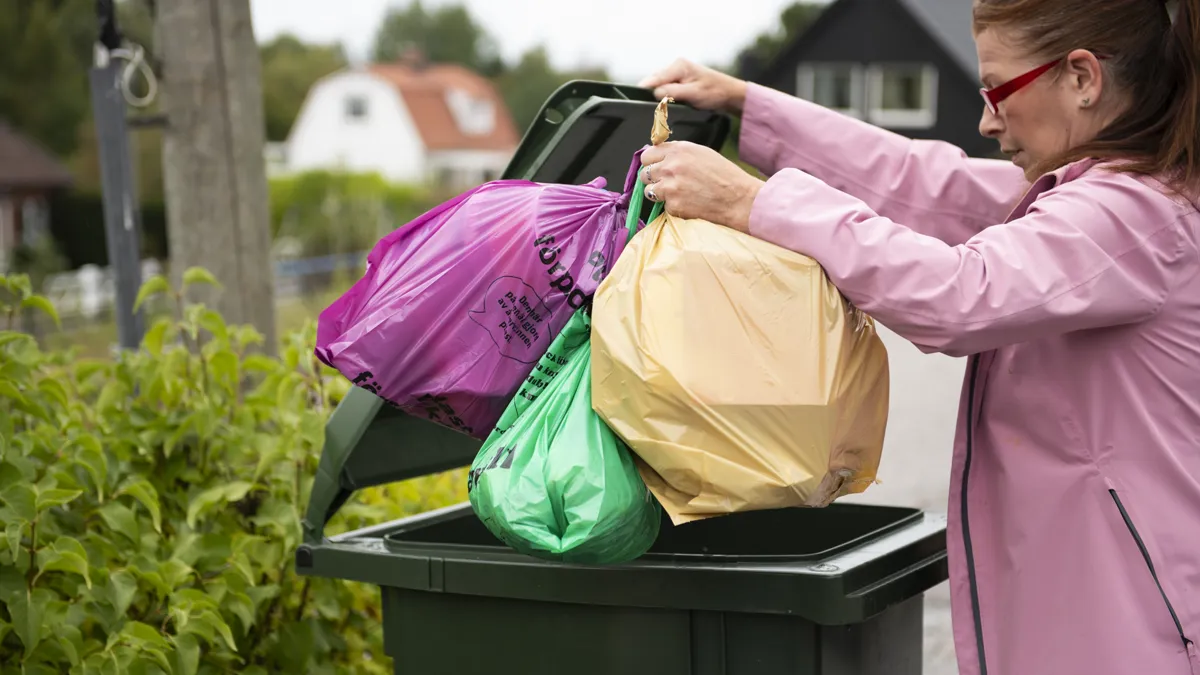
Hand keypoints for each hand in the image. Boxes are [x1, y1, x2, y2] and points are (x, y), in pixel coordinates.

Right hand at [638, 58, 748, 114]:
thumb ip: (672, 92)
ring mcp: (676, 73)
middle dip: (650, 95)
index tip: (637, 103)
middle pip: (653, 81)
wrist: (730, 94)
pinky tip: (664, 106)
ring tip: (656, 110)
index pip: (654, 79)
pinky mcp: (678, 80)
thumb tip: (654, 94)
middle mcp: (675, 66)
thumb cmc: (715, 92)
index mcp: (678, 66)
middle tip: (648, 111)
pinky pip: (664, 88)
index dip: (645, 92)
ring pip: (658, 86)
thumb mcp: (693, 94)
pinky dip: (663, 97)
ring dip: (657, 97)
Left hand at [640, 141, 763, 232]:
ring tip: (678, 194)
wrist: (739, 198)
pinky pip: (664, 206)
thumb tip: (661, 157)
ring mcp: (670, 187)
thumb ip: (679, 154)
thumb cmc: (725, 175)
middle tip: (667, 183)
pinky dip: (673, 206)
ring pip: (649, 191)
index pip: (647, 154)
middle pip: (644, 173)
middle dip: (653, 178)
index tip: (655, 167)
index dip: (651, 162)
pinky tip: (689, 203)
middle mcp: (671, 166)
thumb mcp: (702, 153)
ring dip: (659, 194)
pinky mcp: (673, 205)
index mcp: (678, 150)